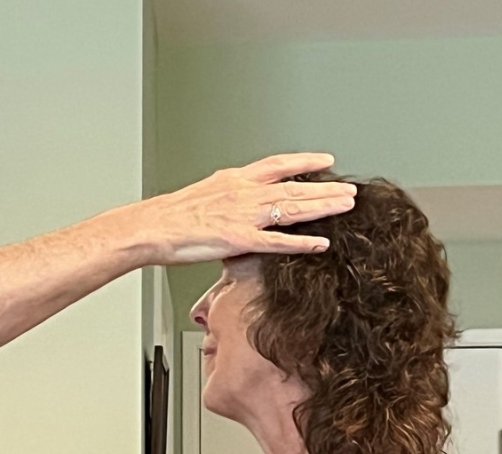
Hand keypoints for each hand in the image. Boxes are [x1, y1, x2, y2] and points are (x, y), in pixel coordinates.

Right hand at [123, 152, 355, 264]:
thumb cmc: (168, 216)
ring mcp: (242, 215)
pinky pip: (276, 242)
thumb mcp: (202, 195)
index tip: (326, 161)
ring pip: (291, 208)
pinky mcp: (238, 239)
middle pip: (294, 187)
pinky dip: (300, 242)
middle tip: (350, 190)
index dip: (305, 161)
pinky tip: (320, 243)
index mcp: (234, 180)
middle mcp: (243, 193)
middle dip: (325, 188)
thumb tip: (237, 203)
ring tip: (346, 207)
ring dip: (322, 207)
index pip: (278, 164)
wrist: (150, 226)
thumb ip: (227, 196)